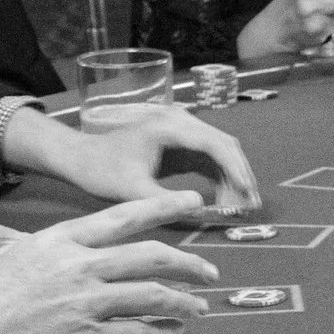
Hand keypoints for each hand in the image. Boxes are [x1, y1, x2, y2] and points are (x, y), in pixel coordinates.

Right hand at [0, 194, 219, 333]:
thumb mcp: (14, 258)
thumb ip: (49, 255)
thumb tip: (64, 257)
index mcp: (62, 240)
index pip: (124, 216)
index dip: (164, 207)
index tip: (191, 202)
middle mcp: (79, 265)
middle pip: (151, 254)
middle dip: (189, 262)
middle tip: (210, 271)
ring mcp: (85, 302)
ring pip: (152, 294)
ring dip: (183, 302)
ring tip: (198, 308)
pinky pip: (136, 333)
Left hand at [1, 104, 263, 216]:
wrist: (82, 158)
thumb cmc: (101, 171)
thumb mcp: (132, 192)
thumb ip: (165, 202)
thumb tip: (203, 212)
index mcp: (169, 127)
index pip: (216, 145)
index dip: (236, 171)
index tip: (248, 196)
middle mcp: (180, 121)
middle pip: (225, 146)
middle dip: (241, 176)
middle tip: (252, 208)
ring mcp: (182, 130)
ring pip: (221, 153)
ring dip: (233, 180)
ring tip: (241, 211)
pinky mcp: (181, 143)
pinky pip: (210, 160)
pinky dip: (220, 180)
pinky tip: (224, 203)